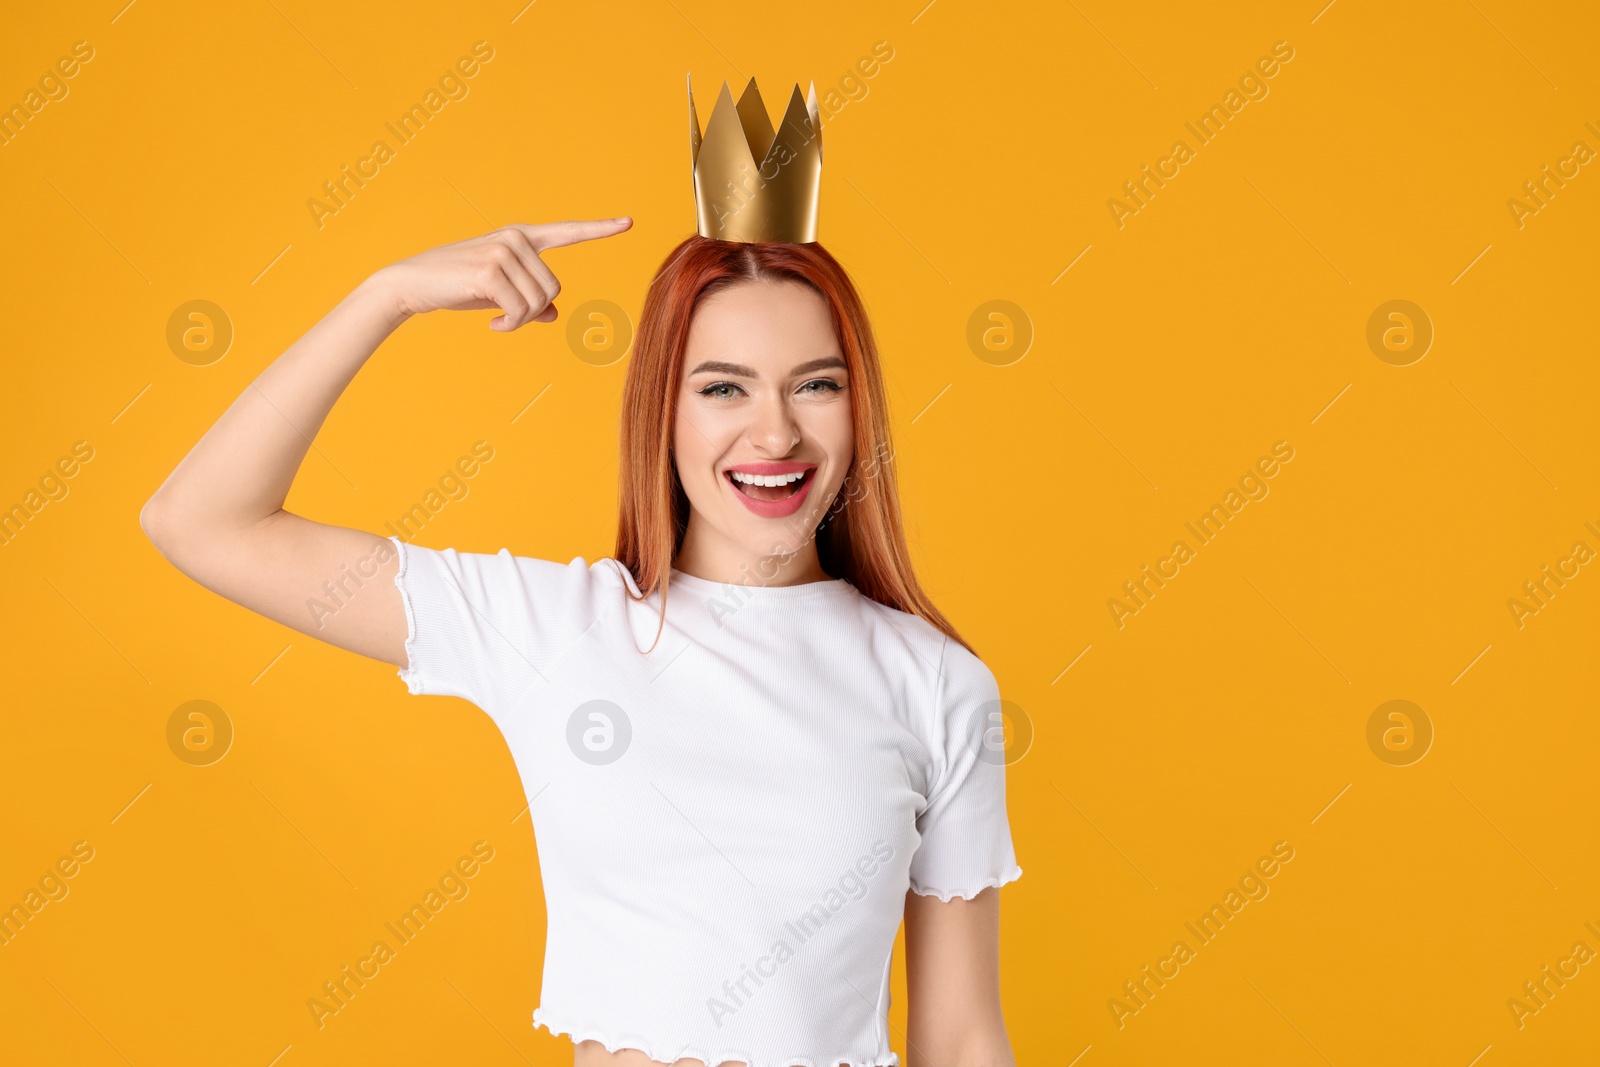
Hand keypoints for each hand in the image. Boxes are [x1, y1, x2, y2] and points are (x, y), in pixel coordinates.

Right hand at [370, 218, 632, 330]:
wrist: (413, 284)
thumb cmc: (457, 286)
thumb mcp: (499, 292)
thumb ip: (530, 298)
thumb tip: (555, 313)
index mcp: (521, 237)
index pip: (567, 232)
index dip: (599, 229)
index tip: (628, 222)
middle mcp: (516, 239)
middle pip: (555, 288)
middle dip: (534, 311)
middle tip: (505, 316)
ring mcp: (503, 252)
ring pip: (539, 302)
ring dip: (519, 320)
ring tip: (496, 318)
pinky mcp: (491, 272)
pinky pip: (520, 312)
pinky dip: (509, 326)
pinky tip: (491, 323)